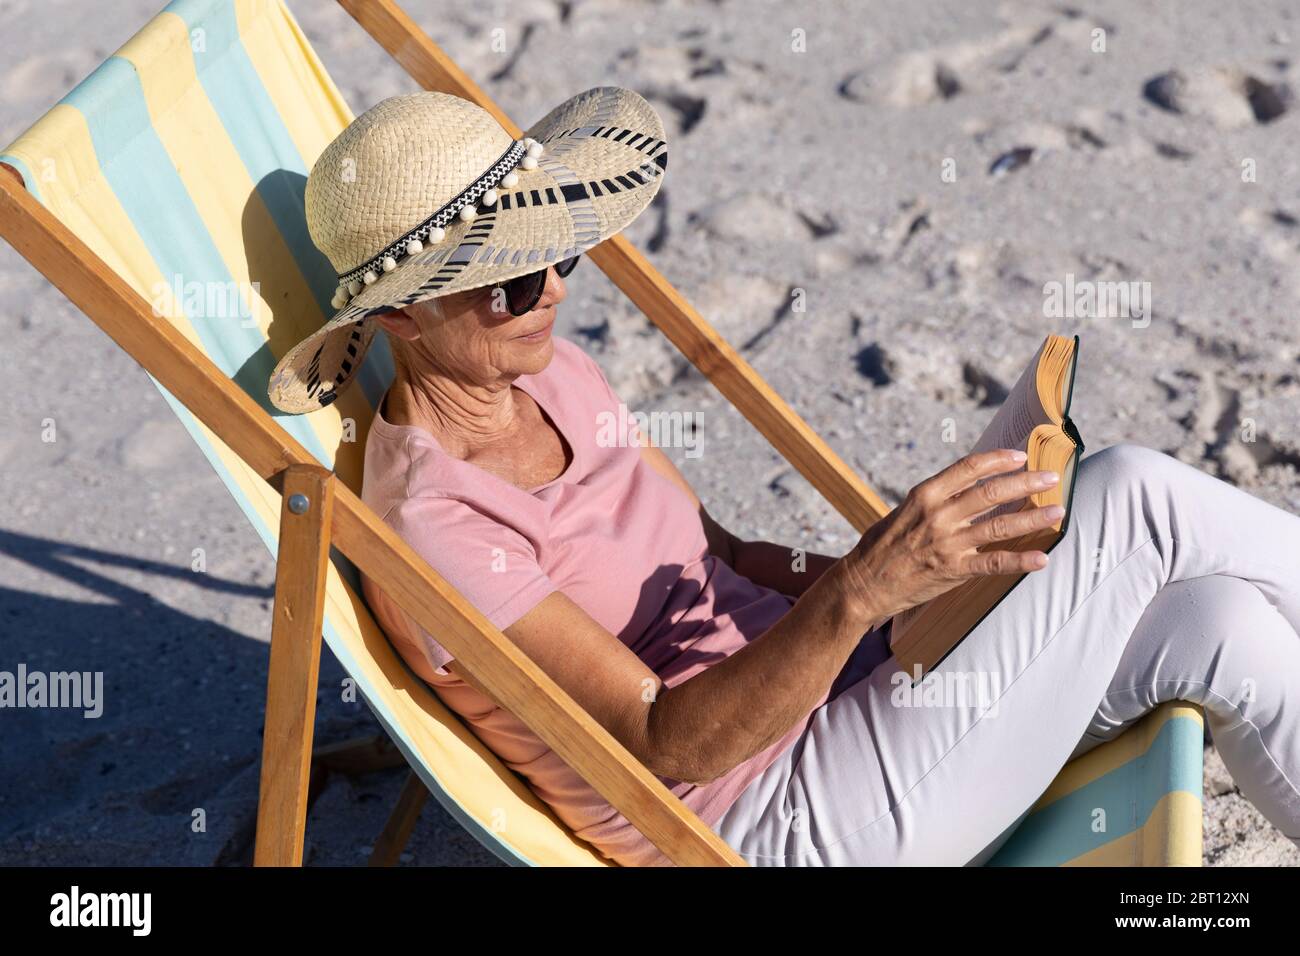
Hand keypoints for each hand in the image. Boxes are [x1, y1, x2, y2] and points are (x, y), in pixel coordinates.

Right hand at [841, 449, 1061, 625]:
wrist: (864, 583)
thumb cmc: (883, 545)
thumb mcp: (904, 511)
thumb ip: (936, 499)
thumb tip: (971, 486)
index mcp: (925, 494)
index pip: (969, 468)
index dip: (999, 459)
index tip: (1021, 455)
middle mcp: (938, 515)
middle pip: (991, 492)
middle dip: (1026, 483)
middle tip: (1052, 478)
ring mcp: (947, 543)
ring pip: (1000, 525)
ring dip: (1033, 518)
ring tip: (1057, 512)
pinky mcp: (953, 570)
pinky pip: (994, 563)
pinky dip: (1020, 561)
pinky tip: (1042, 559)